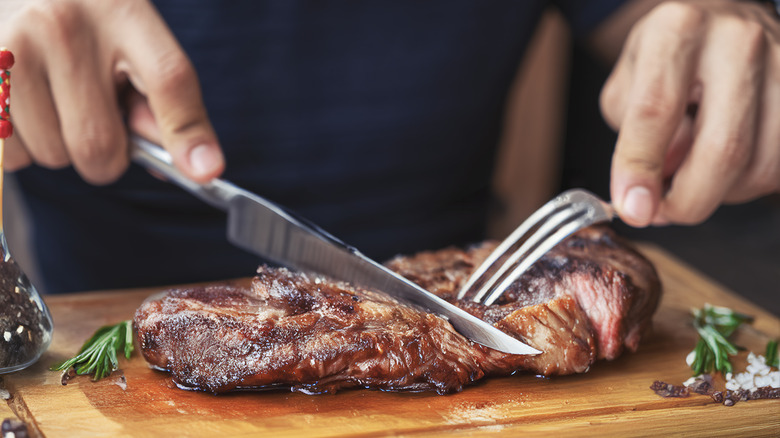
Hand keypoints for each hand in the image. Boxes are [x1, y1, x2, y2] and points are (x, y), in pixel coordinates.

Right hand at [0, 0, 223, 183]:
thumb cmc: (86, 16)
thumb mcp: (133, 37)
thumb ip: (162, 99)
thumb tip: (189, 166)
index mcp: (124, 13)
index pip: (168, 80)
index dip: (188, 133)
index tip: (203, 173)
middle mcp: (64, 25)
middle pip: (98, 146)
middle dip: (105, 156)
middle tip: (98, 123)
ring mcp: (11, 46)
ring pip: (51, 155)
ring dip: (59, 148)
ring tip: (53, 100)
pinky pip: (9, 153)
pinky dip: (20, 146)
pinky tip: (23, 106)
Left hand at [600, 0, 779, 226]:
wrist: (721, 22)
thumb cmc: (668, 59)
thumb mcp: (627, 85)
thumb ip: (632, 139)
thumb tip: (649, 194)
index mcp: (678, 31)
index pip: (656, 112)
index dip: (640, 168)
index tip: (632, 208)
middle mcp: (737, 41)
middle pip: (723, 148)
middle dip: (688, 200)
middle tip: (662, 212)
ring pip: (759, 166)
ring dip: (719, 192)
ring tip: (693, 176)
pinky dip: (746, 184)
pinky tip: (725, 167)